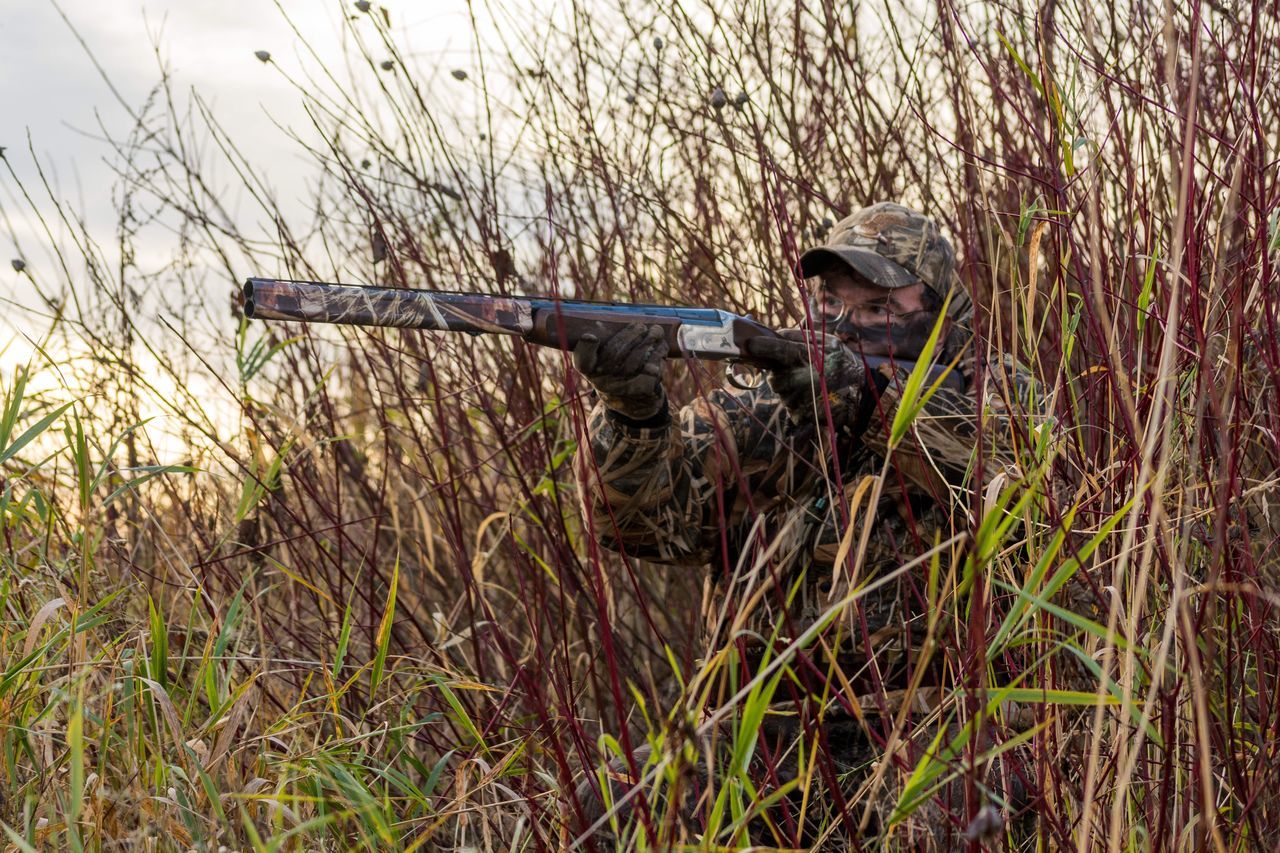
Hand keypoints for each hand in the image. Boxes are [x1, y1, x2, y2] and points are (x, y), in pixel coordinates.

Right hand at [573, 323, 668, 420]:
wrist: (632, 402)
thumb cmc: (614, 370)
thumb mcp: (600, 359)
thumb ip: (601, 342)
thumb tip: (606, 318)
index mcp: (589, 370)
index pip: (582, 361)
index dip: (586, 348)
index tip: (592, 337)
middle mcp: (603, 382)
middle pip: (617, 353)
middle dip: (632, 334)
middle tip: (641, 326)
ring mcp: (624, 387)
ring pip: (639, 356)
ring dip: (651, 339)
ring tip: (656, 330)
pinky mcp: (644, 388)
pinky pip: (654, 364)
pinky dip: (660, 352)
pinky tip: (660, 345)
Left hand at [745, 328, 866, 425]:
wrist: (863, 398)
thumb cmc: (845, 366)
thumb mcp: (830, 343)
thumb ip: (802, 337)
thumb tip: (776, 333)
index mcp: (809, 358)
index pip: (779, 350)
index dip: (763, 346)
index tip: (749, 343)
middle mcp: (801, 379)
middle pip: (774, 375)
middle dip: (780, 372)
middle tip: (800, 371)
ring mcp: (798, 400)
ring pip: (780, 390)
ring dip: (789, 387)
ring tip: (810, 385)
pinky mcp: (798, 416)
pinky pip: (787, 405)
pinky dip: (796, 401)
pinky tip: (812, 398)